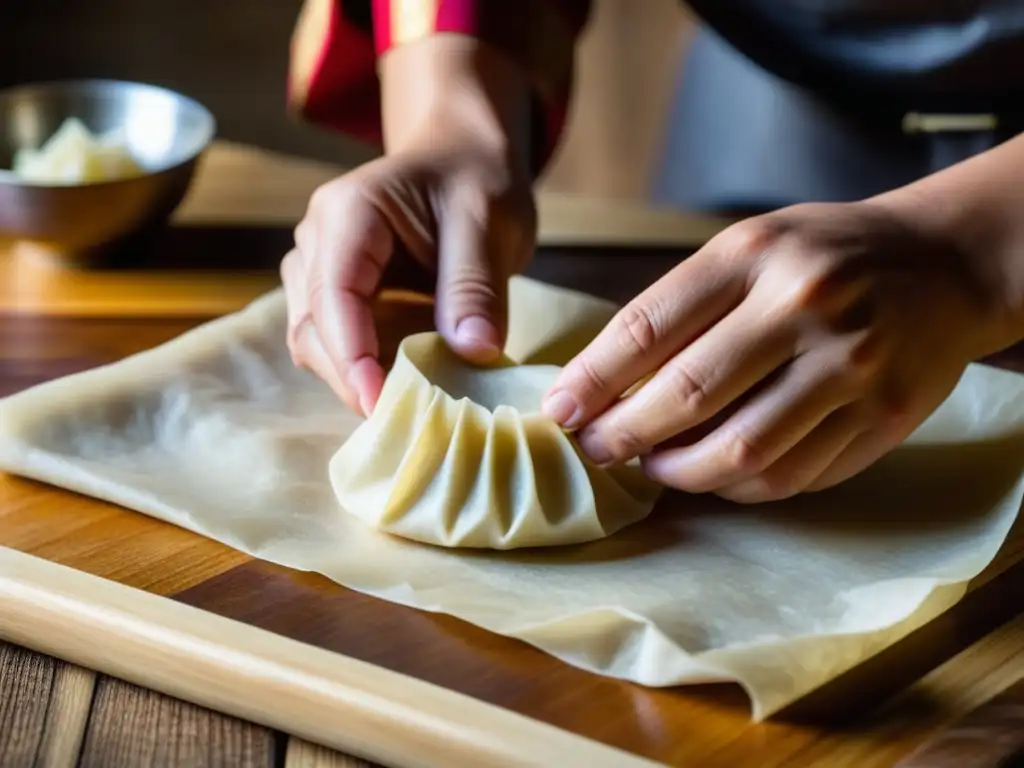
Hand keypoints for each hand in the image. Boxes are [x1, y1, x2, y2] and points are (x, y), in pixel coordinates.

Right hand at [281, 36, 534, 415]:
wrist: (462, 161)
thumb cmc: (475, 181)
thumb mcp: (488, 222)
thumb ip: (475, 285)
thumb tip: (473, 353)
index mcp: (349, 212)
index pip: (334, 292)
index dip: (351, 353)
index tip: (381, 402)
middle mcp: (318, 241)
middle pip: (313, 327)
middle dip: (352, 378)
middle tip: (406, 421)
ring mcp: (318, 270)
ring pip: (315, 342)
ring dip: (355, 380)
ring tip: (410, 408)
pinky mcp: (335, 297)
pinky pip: (336, 345)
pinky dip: (364, 371)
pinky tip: (404, 389)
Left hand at [542, 201, 1007, 502]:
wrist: (942, 264)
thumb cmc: (822, 256)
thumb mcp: (748, 249)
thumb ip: (681, 307)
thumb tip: (603, 385)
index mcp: (756, 255)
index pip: (648, 326)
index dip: (591, 380)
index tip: (559, 411)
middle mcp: (806, 307)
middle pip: (688, 395)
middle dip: (624, 433)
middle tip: (596, 448)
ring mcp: (852, 367)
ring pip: (740, 452)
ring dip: (678, 472)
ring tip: (653, 464)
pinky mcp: (884, 418)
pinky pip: (791, 477)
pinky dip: (737, 487)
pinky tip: (714, 473)